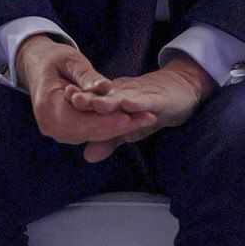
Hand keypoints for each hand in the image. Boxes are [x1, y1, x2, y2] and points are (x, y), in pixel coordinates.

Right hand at [15, 34, 157, 148]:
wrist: (37, 66)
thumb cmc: (54, 59)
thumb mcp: (70, 60)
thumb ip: (86, 76)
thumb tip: (104, 88)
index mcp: (48, 108)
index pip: (81, 121)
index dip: (107, 121)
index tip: (130, 117)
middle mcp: (52, 126)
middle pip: (90, 132)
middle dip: (120, 126)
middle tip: (148, 118)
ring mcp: (59, 131)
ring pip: (94, 134)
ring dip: (120, 128)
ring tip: (146, 119)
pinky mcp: (68, 131)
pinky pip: (92, 131)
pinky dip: (112, 126)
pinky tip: (133, 119)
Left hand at [66, 53, 216, 162]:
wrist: (182, 89)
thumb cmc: (153, 108)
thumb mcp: (130, 127)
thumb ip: (110, 139)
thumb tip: (87, 156)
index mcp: (115, 99)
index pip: (94, 103)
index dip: (80, 105)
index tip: (62, 104)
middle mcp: (126, 93)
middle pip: (105, 97)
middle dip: (88, 99)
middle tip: (71, 98)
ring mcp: (142, 95)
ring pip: (123, 97)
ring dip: (109, 100)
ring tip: (94, 103)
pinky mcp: (159, 99)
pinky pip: (146, 101)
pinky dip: (137, 102)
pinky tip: (128, 103)